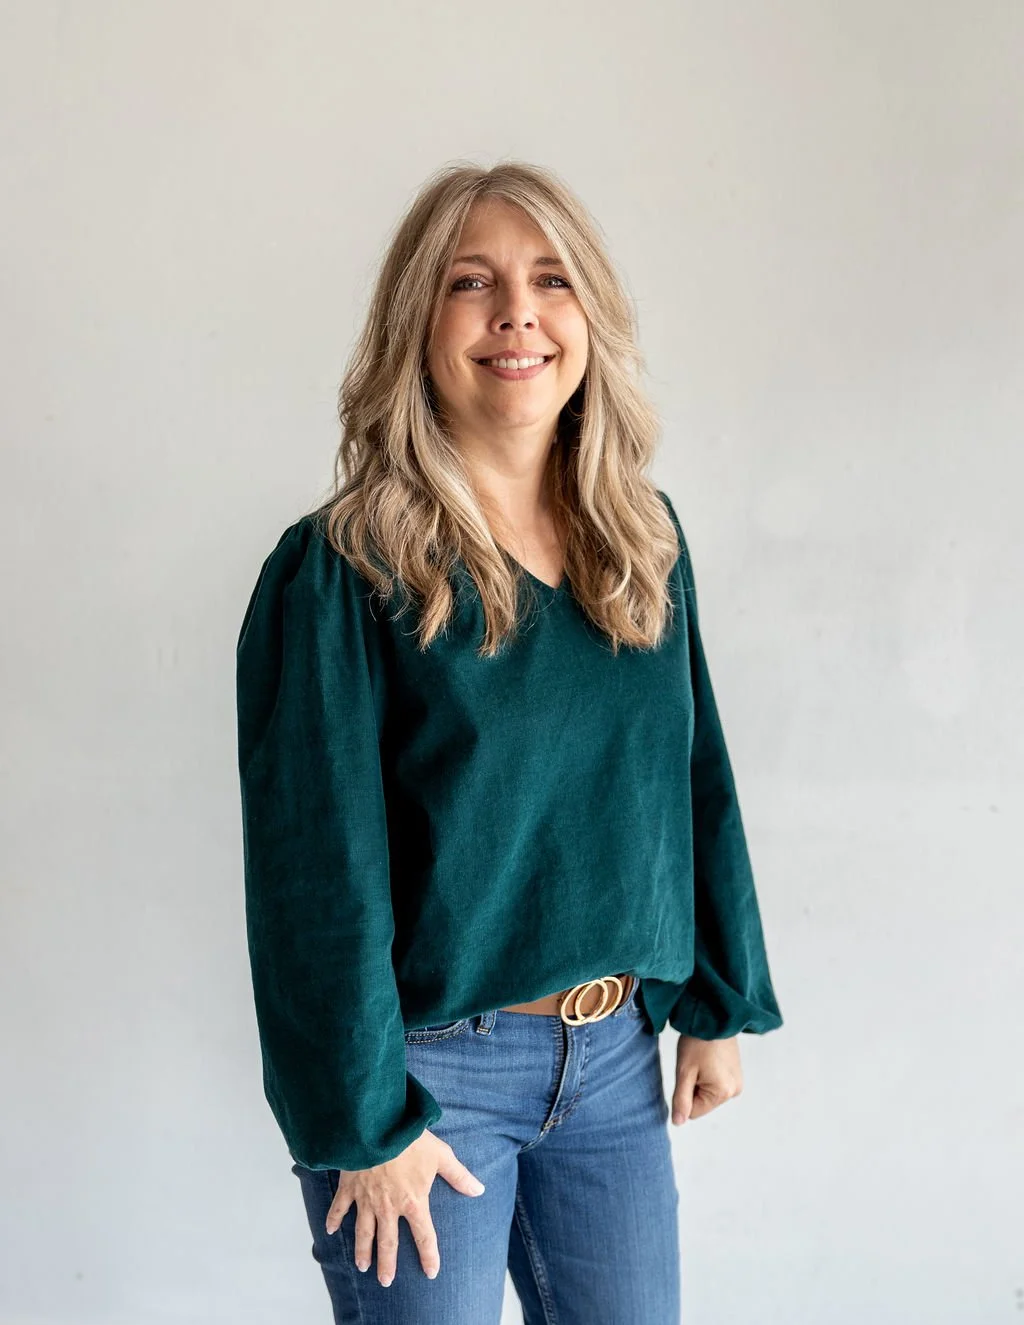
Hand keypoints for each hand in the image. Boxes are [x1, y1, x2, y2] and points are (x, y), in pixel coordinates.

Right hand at [324, 1129, 485, 1287]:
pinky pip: (339, 1207)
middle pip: (388, 1242)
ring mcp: (366, 1199)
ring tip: (362, 1266)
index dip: (429, 1255)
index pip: (424, 1236)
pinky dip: (333, 1219)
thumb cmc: (410, 1139)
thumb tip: (479, 1190)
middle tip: (385, 1281)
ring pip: (363, 1232)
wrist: (376, 1127)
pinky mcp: (349, 1187)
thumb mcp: (440, 1155)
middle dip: (387, 1263)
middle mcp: (388, 1207)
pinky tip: (330, 1231)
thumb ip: (458, 1175)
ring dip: (363, 1250)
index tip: (430, 1272)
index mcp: (413, 1202)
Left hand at [671, 1033, 742, 1124]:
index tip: (689, 1072)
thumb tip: (678, 1123)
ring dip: (701, 1080)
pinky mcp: (736, 1074)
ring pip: (708, 1093)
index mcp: (723, 1092)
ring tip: (703, 1060)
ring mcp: (737, 1082)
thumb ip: (681, 1099)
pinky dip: (709, 1075)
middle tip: (695, 1064)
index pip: (694, 1111)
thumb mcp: (684, 1071)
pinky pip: (716, 1084)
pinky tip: (709, 1059)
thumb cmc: (697, 1042)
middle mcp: (734, 1091)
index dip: (685, 1094)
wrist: (713, 1016)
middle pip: (703, 1103)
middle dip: (694, 1086)